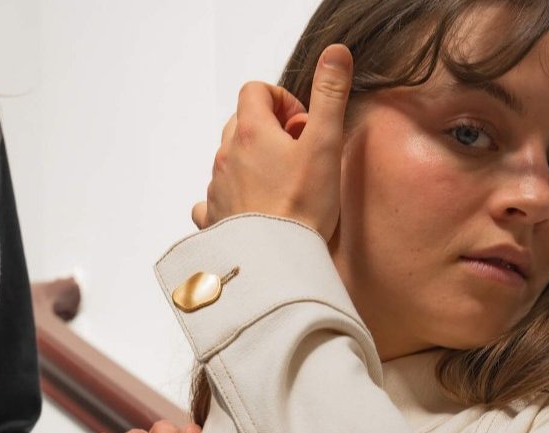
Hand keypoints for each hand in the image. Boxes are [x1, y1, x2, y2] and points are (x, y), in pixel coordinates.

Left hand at [191, 44, 353, 240]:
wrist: (276, 262)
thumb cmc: (302, 206)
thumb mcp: (325, 143)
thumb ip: (330, 94)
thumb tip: (335, 54)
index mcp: (250, 132)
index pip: (255, 91)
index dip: (282, 101)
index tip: (303, 126)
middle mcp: (225, 156)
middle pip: (242, 123)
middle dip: (271, 130)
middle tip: (299, 155)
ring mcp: (216, 187)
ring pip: (231, 159)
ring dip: (255, 163)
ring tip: (284, 186)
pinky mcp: (213, 217)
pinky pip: (215, 198)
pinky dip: (233, 196)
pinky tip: (255, 209)